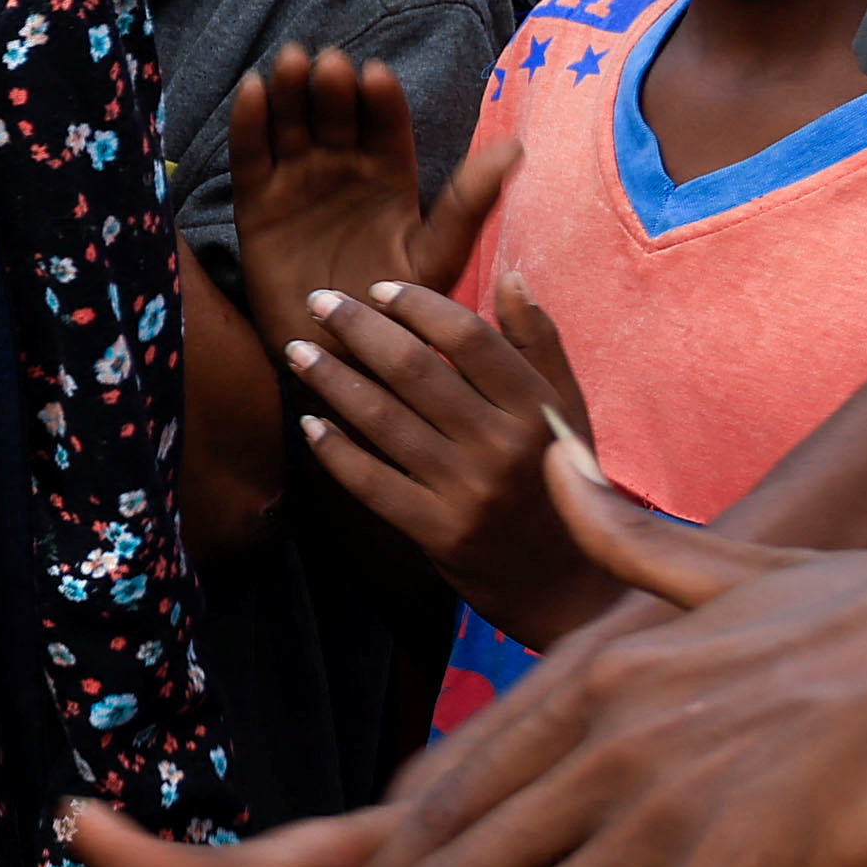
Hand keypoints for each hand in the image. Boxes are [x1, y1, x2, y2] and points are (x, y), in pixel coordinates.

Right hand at [224, 48, 510, 339]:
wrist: (336, 358)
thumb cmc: (396, 310)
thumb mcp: (437, 254)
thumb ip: (467, 202)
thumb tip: (516, 147)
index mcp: (390, 174)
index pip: (386, 123)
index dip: (380, 98)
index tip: (376, 75)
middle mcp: (342, 168)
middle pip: (336, 112)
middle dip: (333, 85)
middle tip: (329, 64)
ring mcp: (297, 181)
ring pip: (292, 121)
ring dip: (290, 89)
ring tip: (291, 63)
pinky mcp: (256, 202)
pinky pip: (250, 153)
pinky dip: (249, 121)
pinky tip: (252, 89)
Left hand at [285, 271, 613, 647]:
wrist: (570, 588)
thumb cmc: (562, 484)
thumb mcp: (567, 411)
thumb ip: (539, 343)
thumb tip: (510, 277)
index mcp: (536, 409)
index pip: (468, 338)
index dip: (417, 305)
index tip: (377, 289)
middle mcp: (502, 446)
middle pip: (416, 370)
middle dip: (358, 329)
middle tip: (317, 302)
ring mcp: (467, 492)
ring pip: (384, 420)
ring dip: (331, 380)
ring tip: (296, 351)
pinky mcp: (437, 533)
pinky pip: (372, 483)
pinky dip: (335, 451)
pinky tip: (308, 424)